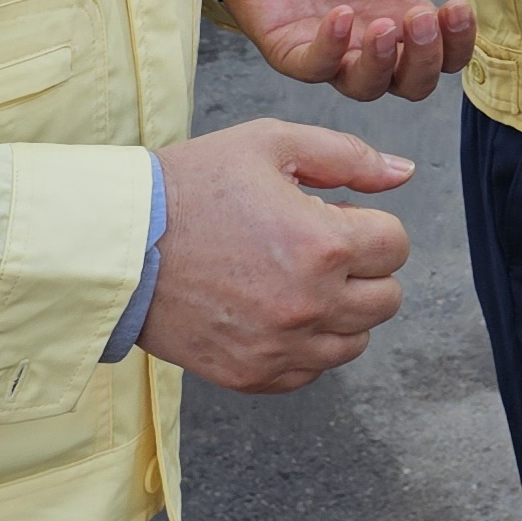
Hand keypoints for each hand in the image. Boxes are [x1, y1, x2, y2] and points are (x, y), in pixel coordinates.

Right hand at [142, 120, 412, 392]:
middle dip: (363, 268)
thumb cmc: (192, 186)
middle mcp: (310, 304)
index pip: (396, 246)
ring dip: (339, 310)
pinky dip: (304, 346)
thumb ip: (348, 157)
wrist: (118, 244)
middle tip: (317, 247)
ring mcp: (281, 348)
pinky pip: (311, 372)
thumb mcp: (270, 144)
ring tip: (293, 279)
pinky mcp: (252, 376)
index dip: (370, 225)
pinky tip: (272, 310)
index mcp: (322, 243)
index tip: (334, 217)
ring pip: (355, 342)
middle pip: (386, 299)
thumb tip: (403, 174)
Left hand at [216, 0, 475, 102]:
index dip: (460, 41)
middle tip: (422, 18)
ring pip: (368, 87)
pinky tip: (339, 13)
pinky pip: (317, 66)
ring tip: (383, 25)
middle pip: (415, 83)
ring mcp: (335, 52)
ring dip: (382, 63)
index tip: (456, 6)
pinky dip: (331, 47)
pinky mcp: (293, 52)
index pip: (448, 52)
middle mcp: (375, 43)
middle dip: (427, 59)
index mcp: (406, 14)